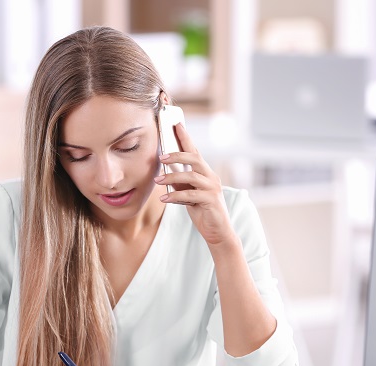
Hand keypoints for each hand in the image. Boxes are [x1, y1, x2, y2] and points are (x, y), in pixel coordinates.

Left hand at [155, 123, 236, 245]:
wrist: (218, 231)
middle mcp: (211, 177)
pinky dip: (175, 196)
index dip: (185, 137)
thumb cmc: (202, 210)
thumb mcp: (188, 194)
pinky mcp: (211, 200)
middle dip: (176, 155)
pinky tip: (163, 199)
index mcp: (205, 172)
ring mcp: (212, 188)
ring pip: (191, 176)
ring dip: (171, 178)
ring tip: (157, 181)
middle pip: (194, 158)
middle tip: (161, 157)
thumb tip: (165, 172)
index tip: (176, 124)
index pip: (195, 151)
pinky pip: (190, 195)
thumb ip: (180, 182)